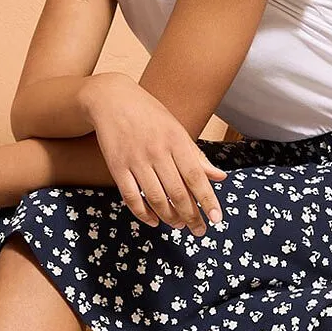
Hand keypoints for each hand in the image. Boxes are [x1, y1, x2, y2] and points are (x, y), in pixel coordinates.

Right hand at [81, 74, 228, 235]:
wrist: (111, 99)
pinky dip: (143, 213)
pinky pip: (131, 197)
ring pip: (156, 198)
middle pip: (178, 192)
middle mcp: (157, 151)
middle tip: (199, 231)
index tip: (216, 219)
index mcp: (176, 140)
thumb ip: (196, 155)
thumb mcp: (176, 128)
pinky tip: (154, 220)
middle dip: (191, 216)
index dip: (207, 200)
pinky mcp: (116, 167)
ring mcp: (135, 160)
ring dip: (170, 217)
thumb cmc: (148, 114)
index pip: (196, 176)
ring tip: (179, 225)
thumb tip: (220, 177)